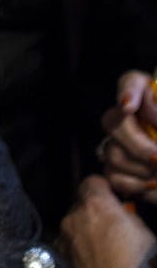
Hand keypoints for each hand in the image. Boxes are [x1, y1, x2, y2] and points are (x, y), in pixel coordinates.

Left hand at [60, 175, 156, 267]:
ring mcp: (64, 235)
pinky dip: (78, 243)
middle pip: (81, 202)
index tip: (112, 196)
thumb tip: (121, 212)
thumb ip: (127, 215)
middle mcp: (74, 215)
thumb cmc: (137, 265)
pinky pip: (68, 240)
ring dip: (84, 227)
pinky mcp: (60, 253)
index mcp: (96, 204)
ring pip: (73, 222)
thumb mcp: (144, 232)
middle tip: (111, 223)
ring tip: (103, 244)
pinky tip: (93, 256)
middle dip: (94, 209)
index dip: (103, 188)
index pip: (92, 181)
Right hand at [101, 71, 156, 201]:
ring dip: (142, 167)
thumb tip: (153, 120)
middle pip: (113, 121)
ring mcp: (118, 141)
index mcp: (148, 94)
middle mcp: (127, 115)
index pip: (131, 83)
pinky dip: (136, 184)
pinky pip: (115, 176)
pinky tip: (154, 184)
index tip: (128, 106)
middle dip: (137, 144)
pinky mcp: (117, 168)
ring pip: (113, 152)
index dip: (127, 93)